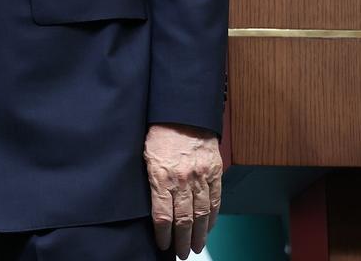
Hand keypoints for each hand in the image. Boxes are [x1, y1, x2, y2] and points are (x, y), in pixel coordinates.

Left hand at [144, 123, 221, 258]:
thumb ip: (150, 180)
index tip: (163, 244)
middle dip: (182, 240)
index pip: (162, 215)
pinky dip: (212, 217)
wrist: (184, 113)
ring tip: (197, 247)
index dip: (163, 234)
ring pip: (202, 214)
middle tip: (182, 253)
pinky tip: (209, 227)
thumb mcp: (145, 155)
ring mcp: (200, 177)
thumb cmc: (159, 132)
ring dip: (200, 234)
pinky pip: (215, 200)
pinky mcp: (214, 173)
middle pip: (184, 219)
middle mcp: (182, 180)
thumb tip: (151, 203)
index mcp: (161, 176)